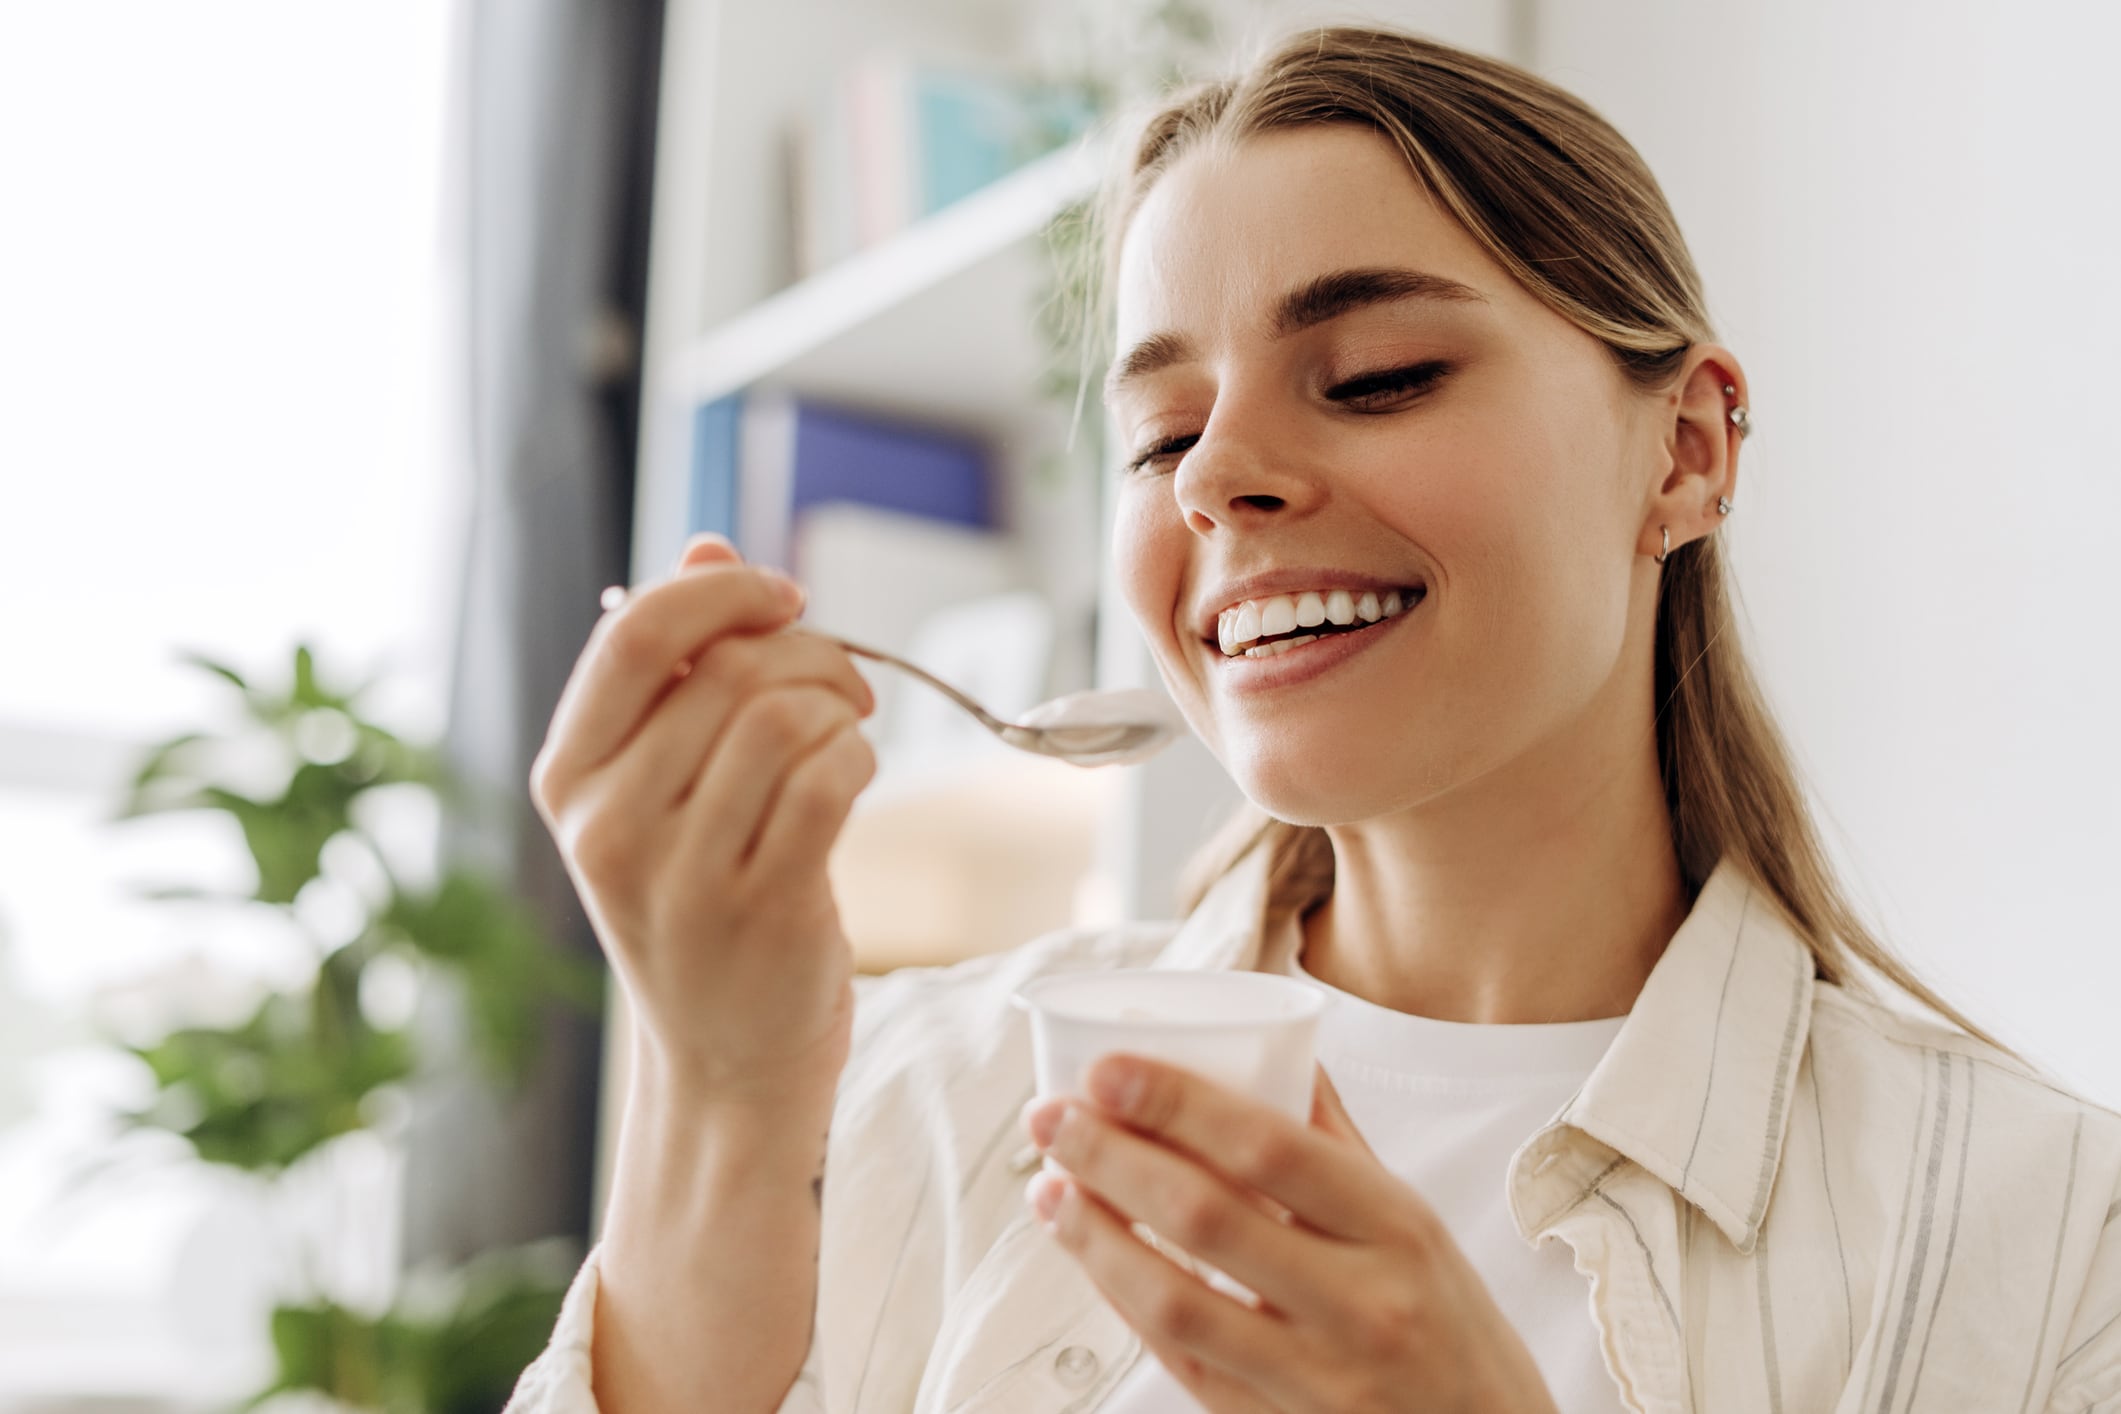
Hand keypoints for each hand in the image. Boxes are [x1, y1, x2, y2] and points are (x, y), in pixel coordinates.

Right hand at [530, 532, 878, 1107]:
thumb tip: (708, 543)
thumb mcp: (662, 786)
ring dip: (840, 706)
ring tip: (848, 733)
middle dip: (810, 652)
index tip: (783, 596)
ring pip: (783, 719)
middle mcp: (608, 823)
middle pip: (729, 670)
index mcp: (569, 775)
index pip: (636, 633)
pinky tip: (853, 775)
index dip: (723, 591)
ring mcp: (680, 873)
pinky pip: (826, 781)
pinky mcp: (759, 908)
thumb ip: (682, 667)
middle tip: (845, 683)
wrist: (726, 1057)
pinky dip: (857, 759)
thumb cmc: (701, 903)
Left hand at [1019, 1056, 1561, 1413]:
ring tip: (1052, 1185)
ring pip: (1175, 1300)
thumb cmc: (1450, 1324)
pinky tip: (1090, 1253)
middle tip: (1052, 1117)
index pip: (1270, 1147)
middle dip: (1111, 1158)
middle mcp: (1360, 1304)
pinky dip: (1121, 1300)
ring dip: (1096, 1236)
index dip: (1177, 1104)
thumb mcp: (1416, 1221)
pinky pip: (1177, 1360)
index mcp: (1396, 1228)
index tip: (1107, 1070)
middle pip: (1207, 1218)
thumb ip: (1336, 1141)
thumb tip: (1275, 1046)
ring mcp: (1316, 1379)